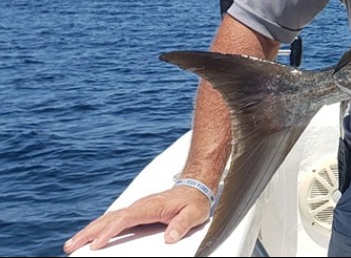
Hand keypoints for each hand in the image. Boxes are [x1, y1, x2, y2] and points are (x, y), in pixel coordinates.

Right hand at [63, 185, 210, 252]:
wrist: (196, 187)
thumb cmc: (195, 202)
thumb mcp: (194, 214)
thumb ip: (182, 225)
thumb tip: (170, 238)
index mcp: (150, 206)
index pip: (125, 219)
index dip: (110, 232)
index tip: (97, 245)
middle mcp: (139, 206)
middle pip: (109, 219)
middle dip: (89, 232)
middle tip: (71, 245)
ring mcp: (136, 208)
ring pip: (107, 218)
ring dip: (89, 230)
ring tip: (72, 243)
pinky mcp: (136, 212)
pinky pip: (113, 220)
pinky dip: (99, 227)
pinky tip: (89, 236)